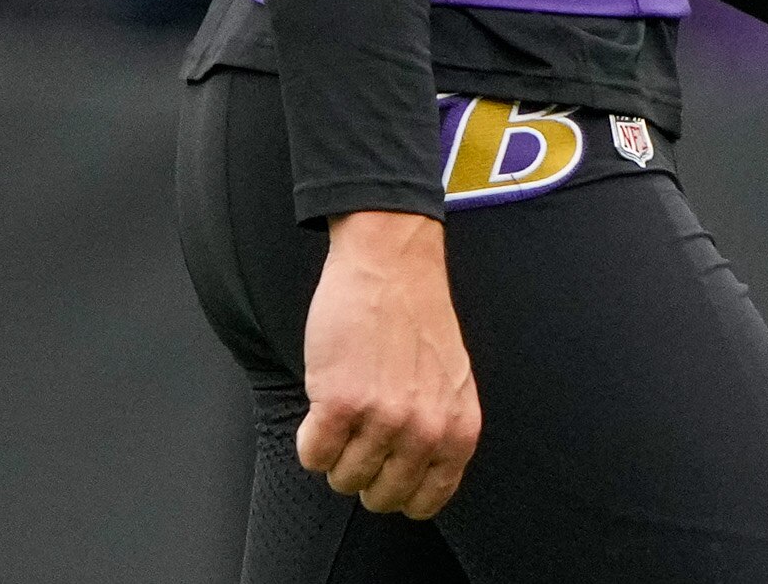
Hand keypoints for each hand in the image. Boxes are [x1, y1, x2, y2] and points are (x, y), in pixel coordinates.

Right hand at [299, 211, 481, 519]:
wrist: (391, 265)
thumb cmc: (416, 319)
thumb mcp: (452, 385)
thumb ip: (441, 433)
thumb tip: (416, 484)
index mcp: (458, 431)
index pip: (424, 503)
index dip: (396, 489)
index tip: (383, 466)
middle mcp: (425, 431)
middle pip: (380, 498)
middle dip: (362, 472)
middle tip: (358, 433)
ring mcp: (383, 419)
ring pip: (343, 479)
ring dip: (334, 452)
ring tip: (342, 411)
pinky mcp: (340, 403)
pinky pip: (313, 456)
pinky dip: (309, 440)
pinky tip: (320, 406)